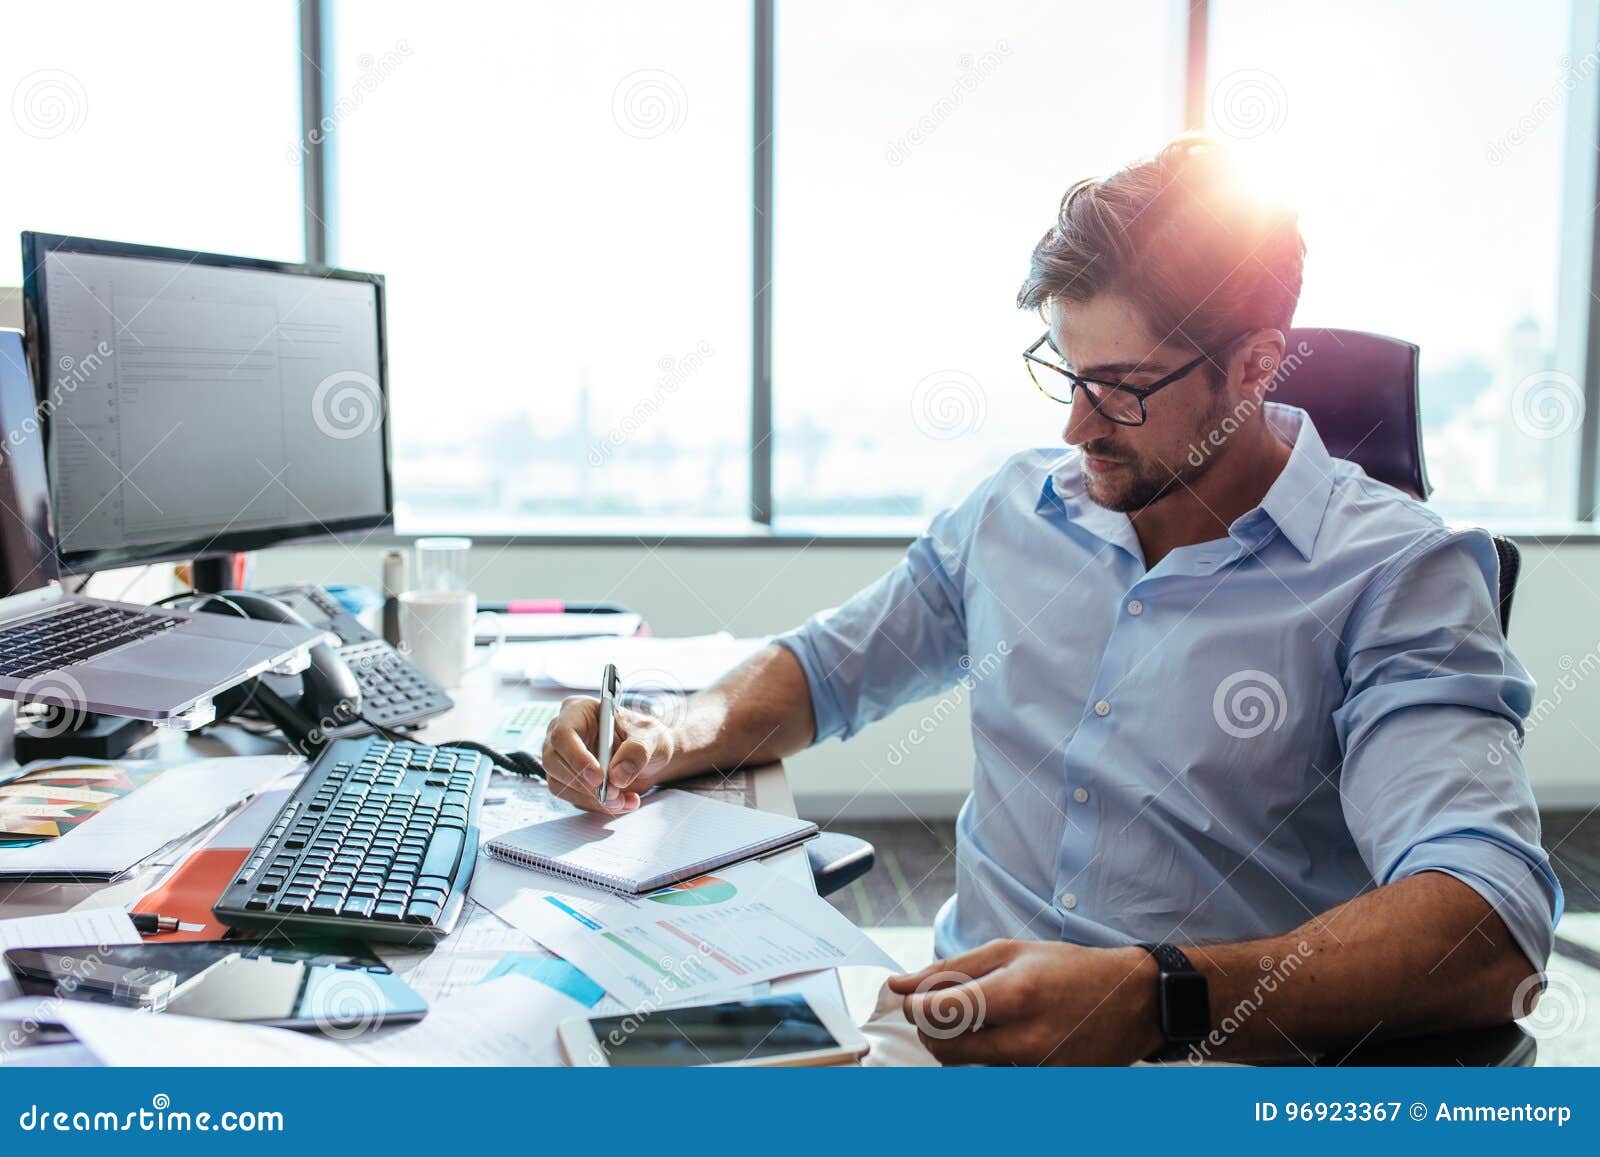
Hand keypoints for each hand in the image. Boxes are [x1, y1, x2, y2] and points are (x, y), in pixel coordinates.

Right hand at [540, 695, 676, 813]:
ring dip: (593, 799)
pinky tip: (623, 802)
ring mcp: (562, 759)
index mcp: (578, 711)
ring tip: (625, 800)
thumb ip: (637, 751)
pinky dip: (598, 806)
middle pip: (554, 761)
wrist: (651, 757)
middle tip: (615, 794)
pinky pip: (574, 799)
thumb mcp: (650, 736)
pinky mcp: (568, 781)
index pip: (563, 733)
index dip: (577, 757)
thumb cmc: (645, 737)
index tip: (599, 777)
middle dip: (586, 784)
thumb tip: (617, 775)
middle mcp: (563, 734)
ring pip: (561, 784)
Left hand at [887, 940, 1162, 1064]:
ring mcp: (1036, 1070)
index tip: (913, 1000)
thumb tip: (900, 985)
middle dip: (930, 1030)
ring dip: (957, 1046)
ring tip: (979, 1021)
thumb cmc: (1068, 969)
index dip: (915, 1008)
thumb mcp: (1010, 952)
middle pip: (944, 1050)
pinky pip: (994, 1077)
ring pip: (966, 1068)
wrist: (1132, 1002)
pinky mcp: (1045, 1086)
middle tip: (942, 1010)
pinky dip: (986, 1059)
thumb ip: (950, 969)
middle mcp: (1026, 1040)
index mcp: (1014, 996)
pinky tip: (1003, 1038)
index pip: (938, 1014)